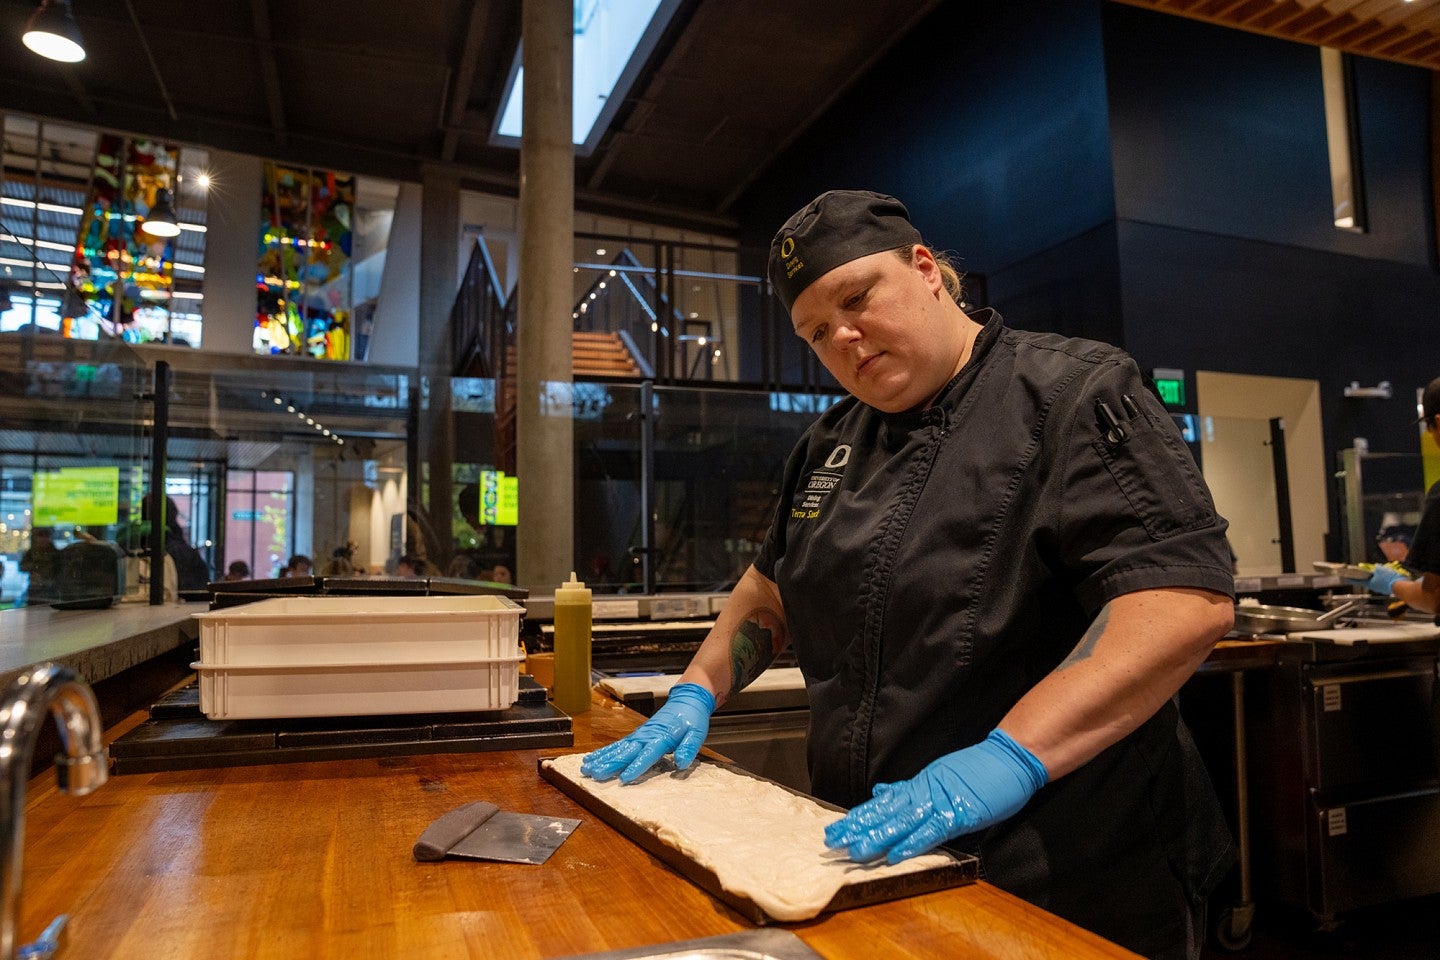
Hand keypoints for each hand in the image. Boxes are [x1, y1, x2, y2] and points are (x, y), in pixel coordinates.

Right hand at [580, 682, 715, 783]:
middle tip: (595, 774)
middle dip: (609, 763)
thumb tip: (682, 763)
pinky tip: (592, 759)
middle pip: (625, 752)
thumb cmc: (692, 719)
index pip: (647, 754)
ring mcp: (639, 735)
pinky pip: (617, 745)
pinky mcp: (636, 735)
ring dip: (601, 758)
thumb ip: (689, 748)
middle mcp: (646, 736)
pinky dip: (604, 752)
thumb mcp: (697, 733)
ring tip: (586, 768)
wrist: (686, 700)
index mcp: (661, 737)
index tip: (624, 778)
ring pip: (617, 748)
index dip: (636, 766)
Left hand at [824, 729, 1047, 864]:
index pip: (883, 804)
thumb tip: (883, 794)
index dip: (860, 817)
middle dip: (858, 827)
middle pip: (885, 812)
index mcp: (920, 786)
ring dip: (878, 836)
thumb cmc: (981, 770)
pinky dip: (913, 842)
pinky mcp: (960, 812)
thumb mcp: (940, 776)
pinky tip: (896, 853)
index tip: (837, 829)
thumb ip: (911, 789)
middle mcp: (924, 792)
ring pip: (902, 821)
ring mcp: (941, 802)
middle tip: (832, 841)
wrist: (1010, 756)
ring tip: (855, 849)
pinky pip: (932, 830)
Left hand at [1346, 564, 1408, 596]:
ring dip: (1377, 577)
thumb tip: (1376, 568)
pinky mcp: (1387, 589)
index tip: (1344, 579)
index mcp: (1369, 583)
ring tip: (1380, 572)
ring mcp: (1381, 589)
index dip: (1351, 579)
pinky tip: (1387, 575)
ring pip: (1376, 581)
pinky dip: (1384, 579)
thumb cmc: (1389, 578)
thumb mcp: (1380, 569)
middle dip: (1366, 576)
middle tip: (1364, 573)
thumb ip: (1376, 568)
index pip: (1357, 581)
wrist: (1400, 586)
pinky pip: (1383, 583)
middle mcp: (1374, 587)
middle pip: (1368, 581)